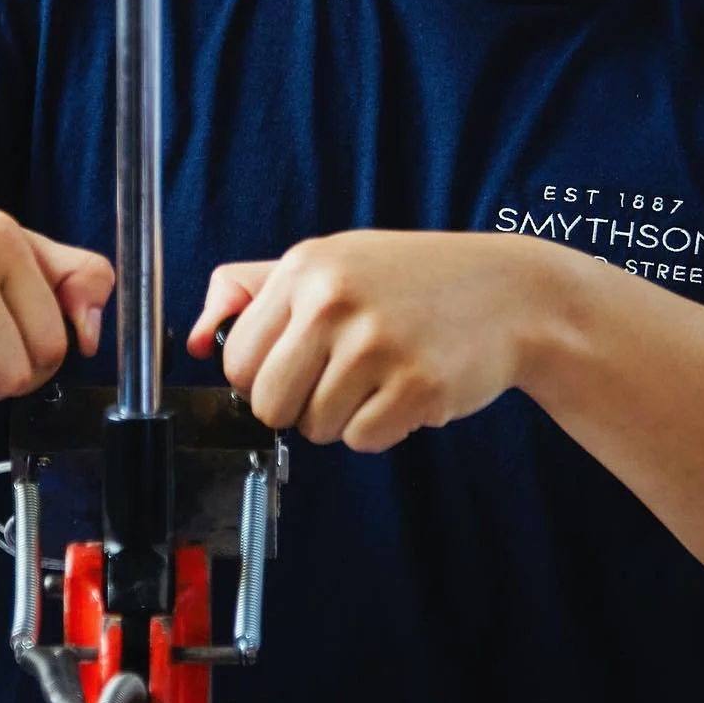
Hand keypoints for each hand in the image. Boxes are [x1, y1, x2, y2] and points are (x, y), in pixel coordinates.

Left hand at [188, 231, 545, 450]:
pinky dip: (382, 429)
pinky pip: (363, 441)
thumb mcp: (332, 261)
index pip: (236, 359)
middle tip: (336, 381)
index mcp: (305, 269)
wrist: (512, 295)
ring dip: (343, 418)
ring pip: (315, 429)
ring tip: (380, 378)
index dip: (261, 376)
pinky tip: (407, 391)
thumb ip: (254, 290)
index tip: (294, 367)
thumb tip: (191, 340)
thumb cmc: (413, 281)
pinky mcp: (416, 387)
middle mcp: (334, 302)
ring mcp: (377, 345)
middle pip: (268, 404)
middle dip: (296, 407)